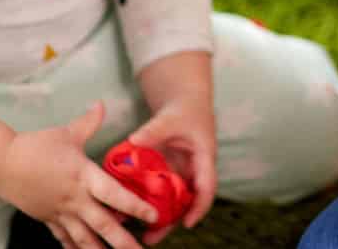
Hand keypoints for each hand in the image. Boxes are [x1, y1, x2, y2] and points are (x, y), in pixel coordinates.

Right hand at [0, 101, 157, 248]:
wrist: (0, 164)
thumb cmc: (36, 146)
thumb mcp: (66, 133)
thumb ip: (89, 122)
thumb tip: (102, 104)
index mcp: (83, 176)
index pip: (114, 193)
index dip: (134, 205)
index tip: (153, 215)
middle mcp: (74, 198)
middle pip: (103, 223)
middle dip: (123, 240)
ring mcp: (60, 212)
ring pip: (84, 237)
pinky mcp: (48, 219)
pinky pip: (65, 238)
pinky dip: (76, 248)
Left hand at [128, 91, 217, 243]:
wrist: (186, 101)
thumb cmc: (183, 109)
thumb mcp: (170, 117)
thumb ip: (154, 130)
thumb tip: (134, 141)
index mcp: (204, 158)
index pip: (207, 186)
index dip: (199, 207)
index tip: (187, 223)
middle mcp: (194, 170)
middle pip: (187, 202)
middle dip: (171, 222)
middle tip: (152, 239)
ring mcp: (182, 172)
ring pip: (173, 200)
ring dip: (158, 217)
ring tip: (139, 234)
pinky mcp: (169, 172)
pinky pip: (160, 191)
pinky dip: (148, 201)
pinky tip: (130, 211)